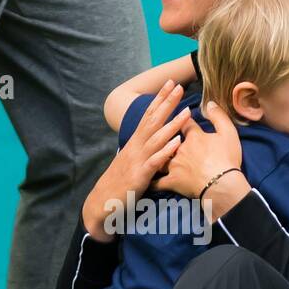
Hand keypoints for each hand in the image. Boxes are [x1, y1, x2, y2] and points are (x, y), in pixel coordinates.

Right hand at [83, 81, 189, 240]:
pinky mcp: (139, 176)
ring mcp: (137, 160)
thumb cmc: (119, 183)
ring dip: (172, 124)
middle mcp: (135, 147)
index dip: (159, 99)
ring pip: (157, 138)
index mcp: (134, 143)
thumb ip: (144, 150)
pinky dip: (166, 151)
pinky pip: (155, 161)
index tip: (171, 84)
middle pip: (153, 121)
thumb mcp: (132, 162)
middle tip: (180, 87)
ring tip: (187, 112)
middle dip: (167, 103)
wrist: (101, 203)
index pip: (148, 116)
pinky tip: (177, 142)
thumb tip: (157, 140)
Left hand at [153, 99, 243, 197]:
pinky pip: (158, 183)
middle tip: (161, 135)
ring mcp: (174, 165)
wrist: (222, 185)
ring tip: (150, 156)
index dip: (182, 119)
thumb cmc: (227, 159)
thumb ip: (219, 116)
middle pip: (167, 139)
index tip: (181, 117)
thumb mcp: (229, 133)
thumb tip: (210, 103)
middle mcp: (179, 148)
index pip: (184, 123)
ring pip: (159, 159)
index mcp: (193, 137)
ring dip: (155, 157)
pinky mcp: (172, 181)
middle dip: (164, 136)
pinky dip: (152, 183)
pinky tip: (147, 182)